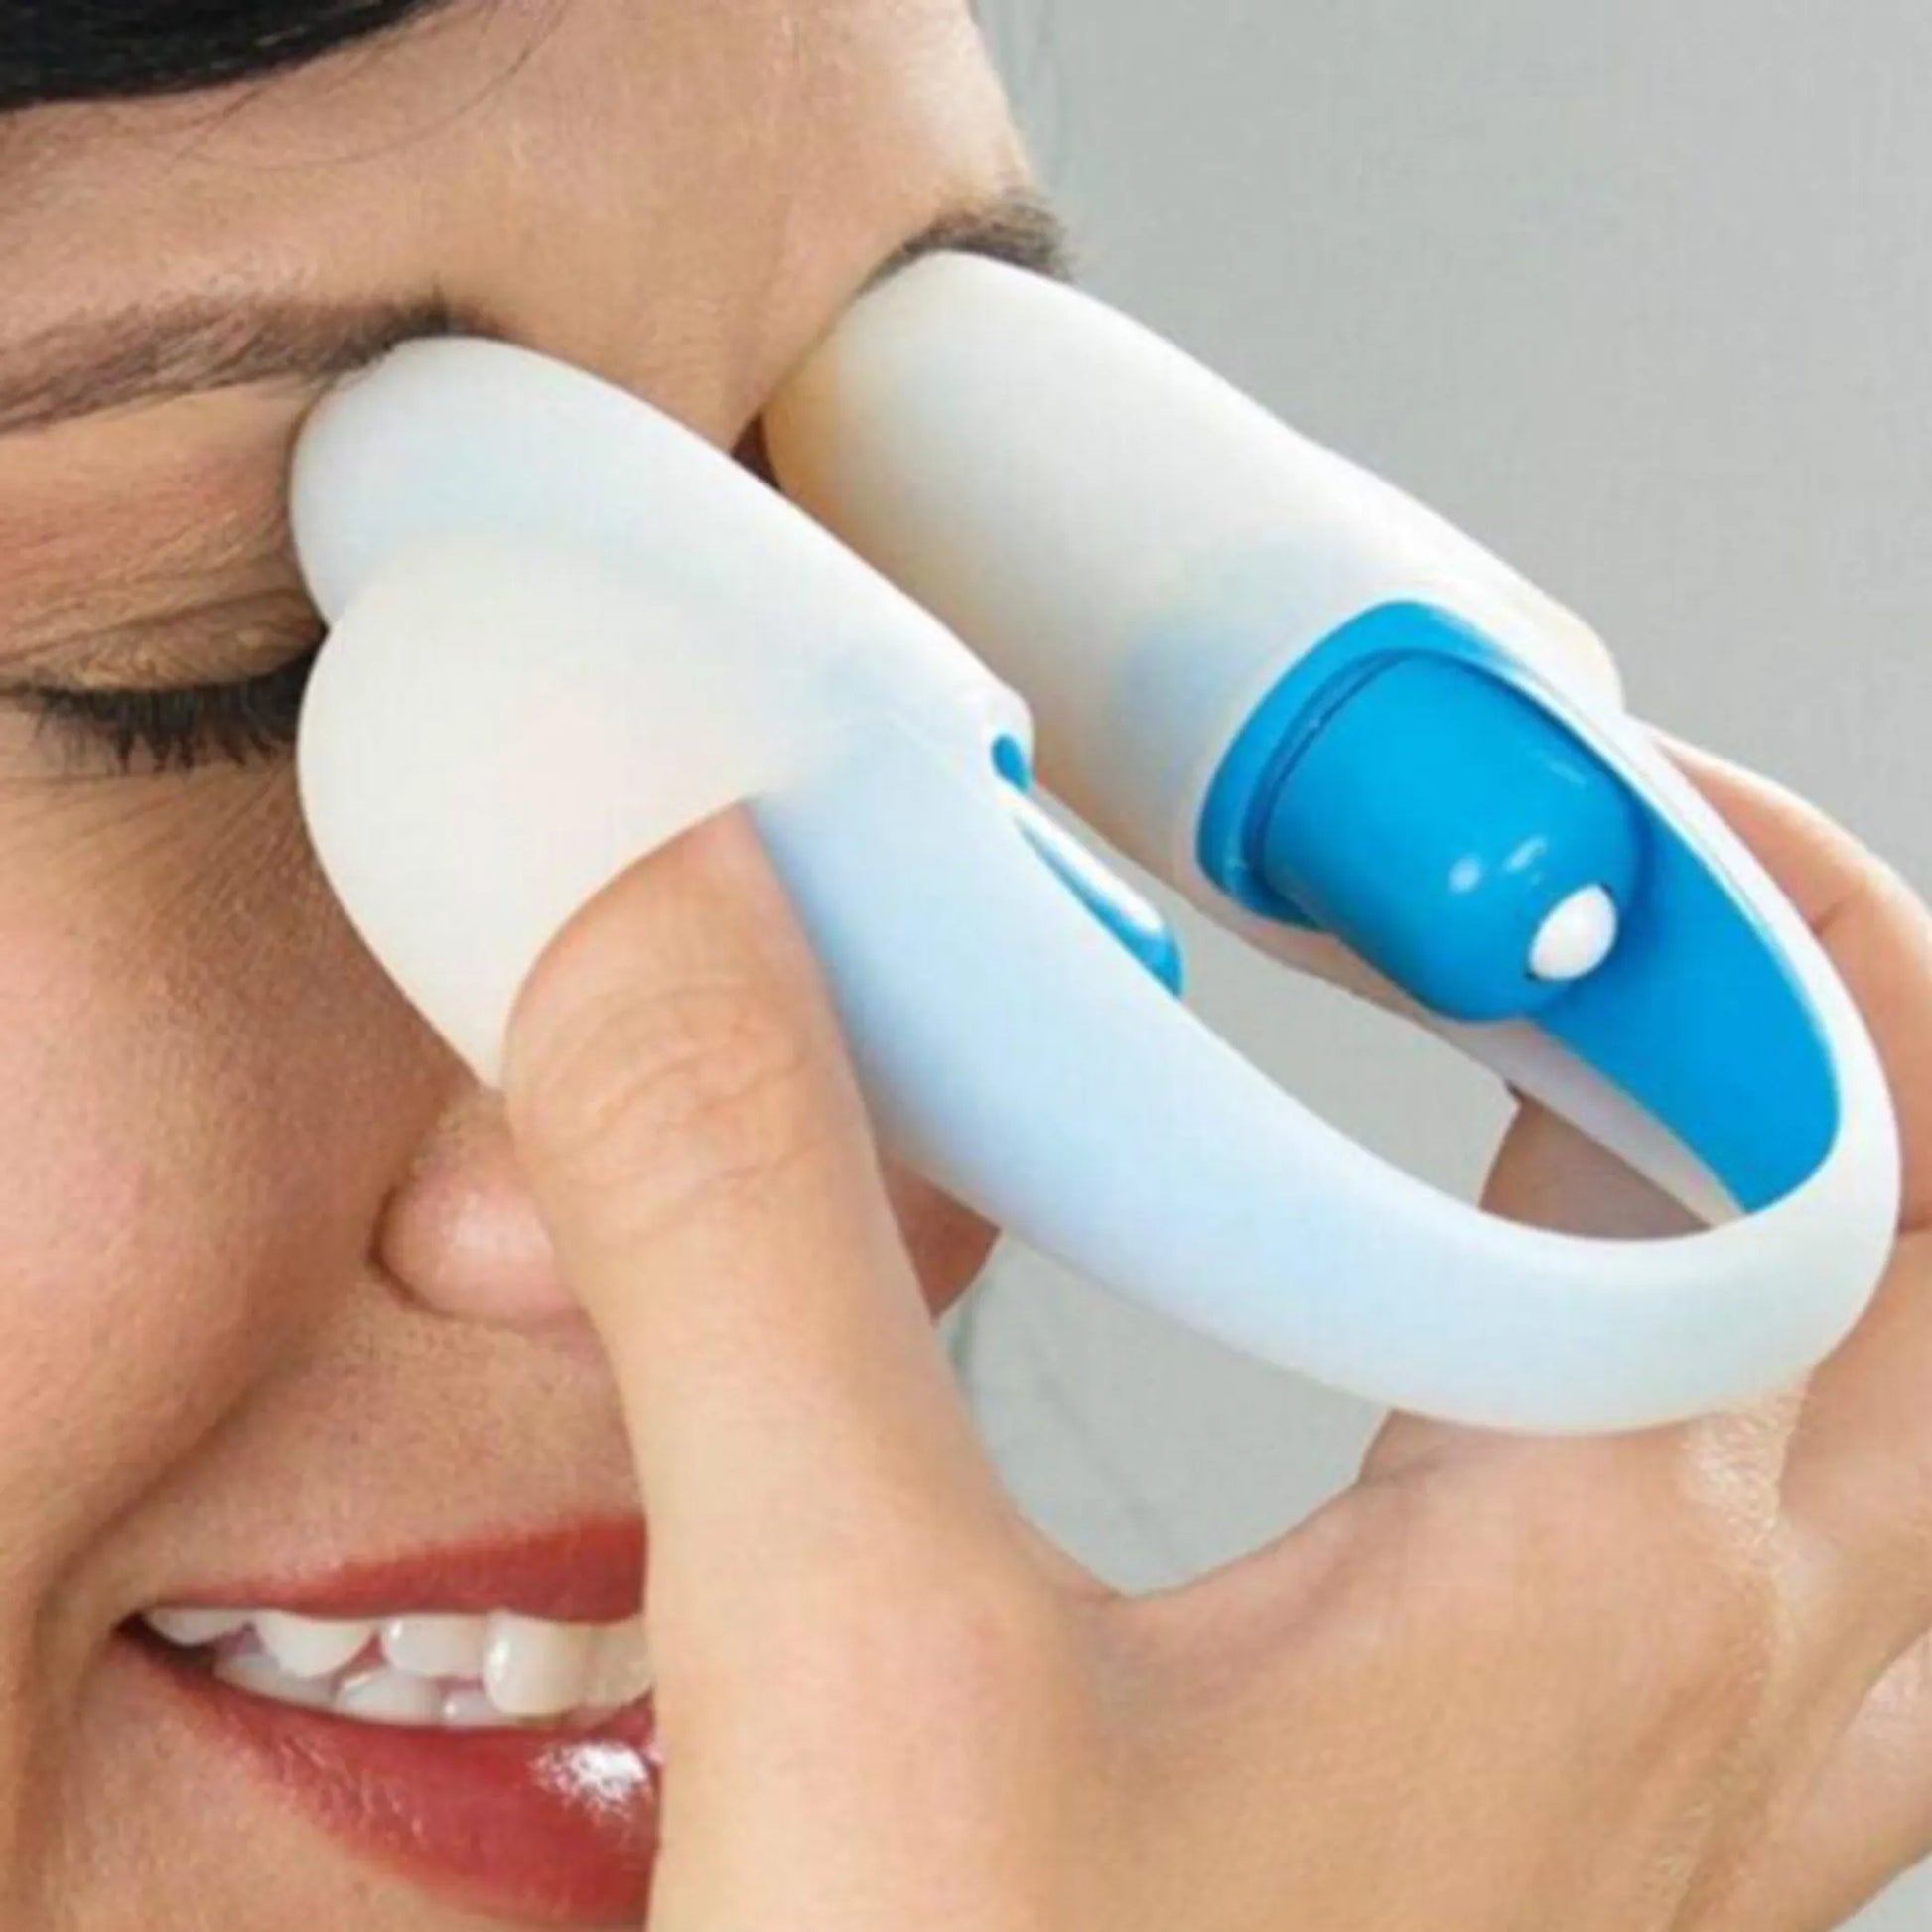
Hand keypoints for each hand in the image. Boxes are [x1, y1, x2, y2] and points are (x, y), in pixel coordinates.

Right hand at [499, 742, 1931, 1931]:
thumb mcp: (834, 1667)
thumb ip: (749, 1237)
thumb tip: (680, 910)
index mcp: (1608, 1573)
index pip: (1818, 1126)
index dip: (1725, 896)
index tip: (1571, 764)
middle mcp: (1719, 1688)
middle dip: (1849, 1026)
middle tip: (1643, 887)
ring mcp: (1683, 1818)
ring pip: (1924, 1452)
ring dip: (1848, 1229)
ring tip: (1658, 1072)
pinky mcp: (1567, 1887)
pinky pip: (1822, 1621)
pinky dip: (1762, 1437)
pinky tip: (1588, 1387)